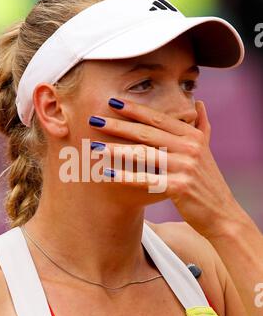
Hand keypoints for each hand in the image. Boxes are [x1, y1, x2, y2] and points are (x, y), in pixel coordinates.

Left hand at [88, 98, 237, 238]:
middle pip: (147, 133)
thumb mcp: (208, 150)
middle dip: (118, 125)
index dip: (135, 109)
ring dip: (116, 150)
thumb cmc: (207, 182)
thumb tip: (198, 102)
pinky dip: (126, 176)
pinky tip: (107, 173)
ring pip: (144, 154)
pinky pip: (146, 180)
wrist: (221, 213)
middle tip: (94, 119)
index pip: (158, 118)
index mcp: (193, 136)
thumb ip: (202, 126)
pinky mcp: (179, 187)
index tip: (113, 102)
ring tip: (93, 146)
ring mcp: (185, 167)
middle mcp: (189, 148)